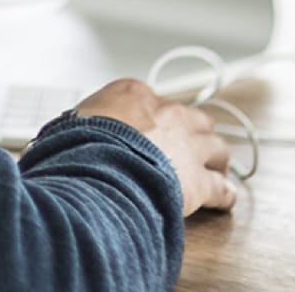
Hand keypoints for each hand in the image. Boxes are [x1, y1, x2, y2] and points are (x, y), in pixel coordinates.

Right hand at [77, 78, 235, 216]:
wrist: (99, 166)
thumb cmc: (80, 142)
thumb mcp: (75, 118)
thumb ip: (86, 122)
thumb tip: (70, 132)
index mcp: (134, 94)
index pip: (154, 101)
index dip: (155, 119)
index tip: (151, 130)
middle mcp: (167, 114)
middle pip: (196, 119)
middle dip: (196, 133)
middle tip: (192, 147)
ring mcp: (187, 145)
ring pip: (218, 148)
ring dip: (216, 160)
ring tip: (214, 171)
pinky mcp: (200, 180)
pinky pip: (221, 188)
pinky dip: (223, 195)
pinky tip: (222, 200)